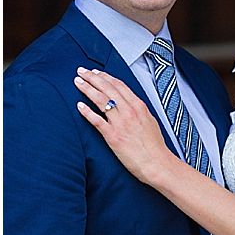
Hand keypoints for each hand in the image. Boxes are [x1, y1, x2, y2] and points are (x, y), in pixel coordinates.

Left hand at [73, 67, 177, 184]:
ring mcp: (120, 123)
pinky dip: (87, 111)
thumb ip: (138, 110)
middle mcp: (129, 111)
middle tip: (81, 71)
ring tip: (77, 82)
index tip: (96, 72)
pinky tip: (79, 105)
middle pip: (107, 88)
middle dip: (92, 77)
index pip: (119, 85)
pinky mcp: (113, 136)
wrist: (157, 163)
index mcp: (139, 106)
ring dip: (87, 88)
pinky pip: (96, 120)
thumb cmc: (154, 146)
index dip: (105, 77)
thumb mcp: (149, 121)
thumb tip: (129, 103)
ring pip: (100, 100)